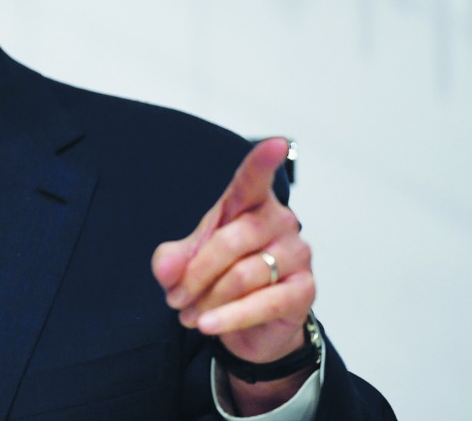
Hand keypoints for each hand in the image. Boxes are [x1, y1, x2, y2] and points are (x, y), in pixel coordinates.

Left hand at [152, 137, 314, 366]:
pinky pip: (263, 303)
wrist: (249, 326)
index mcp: (250, 204)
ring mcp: (296, 255)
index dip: (263, 162)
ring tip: (189, 315)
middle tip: (175, 298)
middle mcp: (279, 222)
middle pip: (231, 241)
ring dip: (208, 300)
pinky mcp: (303, 290)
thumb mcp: (187, 263)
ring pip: (243, 275)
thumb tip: (168, 267)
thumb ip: (172, 260)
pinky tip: (208, 325)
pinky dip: (229, 317)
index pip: (254, 179)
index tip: (275, 144)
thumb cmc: (221, 277)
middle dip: (195, 273)